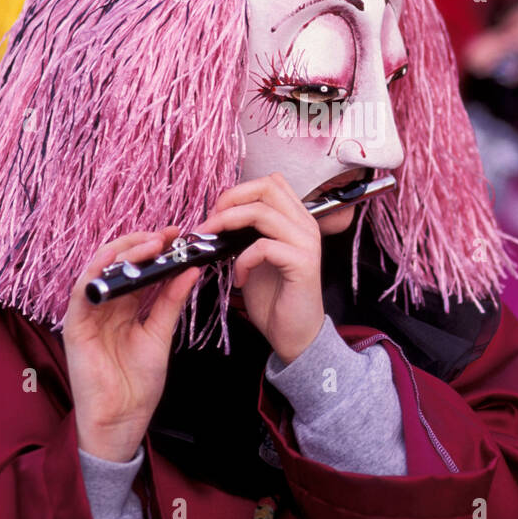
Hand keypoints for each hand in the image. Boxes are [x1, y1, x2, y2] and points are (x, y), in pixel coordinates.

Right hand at [61, 228, 200, 462]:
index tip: (180, 235)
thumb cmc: (139, 382)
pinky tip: (116, 262)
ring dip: (123, 252)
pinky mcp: (74, 325)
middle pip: (119, 264)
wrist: (123, 419)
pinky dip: (97, 273)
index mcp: (126, 306)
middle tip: (168, 234)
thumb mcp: (160, 334)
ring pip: (100, 270)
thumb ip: (171, 301)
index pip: (139, 269)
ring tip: (150, 244)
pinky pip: (81, 292)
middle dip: (143, 244)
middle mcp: (105, 305)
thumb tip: (190, 269)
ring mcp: (88, 314)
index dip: (157, 249)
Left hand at [197, 173, 324, 363]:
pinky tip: (238, 278)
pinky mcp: (303, 263)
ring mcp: (307, 242)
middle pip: (267, 187)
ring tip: (214, 245)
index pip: (270, 183)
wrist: (294, 334)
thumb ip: (245, 234)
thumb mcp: (255, 257)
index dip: (238, 192)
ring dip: (228, 224)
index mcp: (295, 219)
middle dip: (231, 200)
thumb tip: (218, 218)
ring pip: (262, 212)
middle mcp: (305, 225)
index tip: (216, 212)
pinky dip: (242, 260)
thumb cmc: (274, 297)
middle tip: (210, 222)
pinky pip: (263, 247)